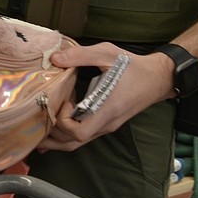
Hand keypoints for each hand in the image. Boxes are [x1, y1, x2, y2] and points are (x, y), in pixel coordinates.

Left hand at [37, 43, 174, 151]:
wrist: (159, 78)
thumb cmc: (133, 66)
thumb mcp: (108, 53)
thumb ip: (80, 55)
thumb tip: (54, 59)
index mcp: (107, 109)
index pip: (79, 132)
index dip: (63, 121)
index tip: (65, 101)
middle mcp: (106, 123)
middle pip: (73, 144)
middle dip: (52, 136)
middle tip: (40, 118)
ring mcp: (106, 126)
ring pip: (77, 143)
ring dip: (57, 139)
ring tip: (39, 130)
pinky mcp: (106, 123)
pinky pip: (84, 136)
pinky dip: (67, 134)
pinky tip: (55, 128)